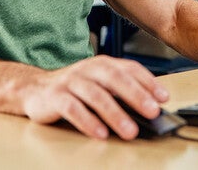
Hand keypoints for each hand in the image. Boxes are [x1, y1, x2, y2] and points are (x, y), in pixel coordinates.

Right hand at [20, 55, 168, 139]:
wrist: (34, 89)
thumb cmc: (73, 89)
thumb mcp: (98, 85)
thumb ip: (120, 92)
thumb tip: (150, 108)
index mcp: (101, 64)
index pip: (128, 68)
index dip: (148, 81)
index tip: (163, 98)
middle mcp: (87, 70)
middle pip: (113, 78)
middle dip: (135, 95)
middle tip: (152, 112)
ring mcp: (70, 82)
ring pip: (95, 95)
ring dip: (115, 113)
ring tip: (130, 130)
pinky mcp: (54, 97)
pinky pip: (72, 108)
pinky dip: (87, 121)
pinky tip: (100, 133)